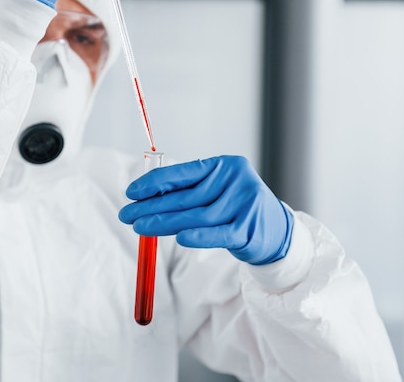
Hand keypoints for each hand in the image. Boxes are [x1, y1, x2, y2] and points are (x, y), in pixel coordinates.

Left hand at [118, 156, 292, 264]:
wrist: (276, 231)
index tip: (131, 193)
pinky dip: (198, 237)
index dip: (154, 183)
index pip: (184, 172)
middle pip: (186, 196)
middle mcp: (236, 181)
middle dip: (152, 206)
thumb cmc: (236, 207)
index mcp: (225, 165)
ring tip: (140, 228)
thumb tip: (145, 198)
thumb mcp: (216, 190)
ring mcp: (244, 205)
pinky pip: (218, 234)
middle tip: (127, 214)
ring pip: (197, 216)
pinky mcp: (249, 230)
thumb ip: (187, 191)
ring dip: (164, 223)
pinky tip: (179, 238)